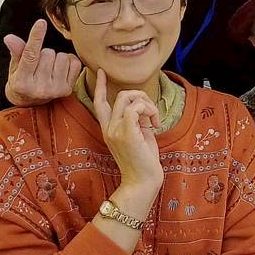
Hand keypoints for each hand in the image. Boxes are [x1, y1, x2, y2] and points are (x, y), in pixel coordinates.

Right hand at [4, 19, 82, 107]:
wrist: (30, 103)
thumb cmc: (22, 82)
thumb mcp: (14, 68)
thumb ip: (16, 52)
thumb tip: (10, 38)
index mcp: (23, 82)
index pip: (30, 55)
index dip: (36, 37)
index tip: (41, 23)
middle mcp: (40, 88)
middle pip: (48, 52)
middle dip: (43, 53)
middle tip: (38, 64)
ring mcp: (55, 90)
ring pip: (61, 56)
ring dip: (55, 58)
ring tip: (48, 68)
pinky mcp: (67, 89)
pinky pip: (74, 62)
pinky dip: (68, 62)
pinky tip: (59, 70)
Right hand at [92, 69, 163, 198]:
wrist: (142, 182)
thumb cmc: (144, 162)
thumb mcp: (139, 136)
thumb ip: (137, 120)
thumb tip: (144, 107)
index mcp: (109, 129)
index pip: (99, 102)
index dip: (100, 86)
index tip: (101, 72)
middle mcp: (109, 128)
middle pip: (121, 95)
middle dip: (141, 96)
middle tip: (153, 113)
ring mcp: (115, 131)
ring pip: (129, 98)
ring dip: (148, 104)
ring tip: (155, 121)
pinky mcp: (126, 133)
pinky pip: (136, 108)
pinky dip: (149, 110)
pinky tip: (155, 124)